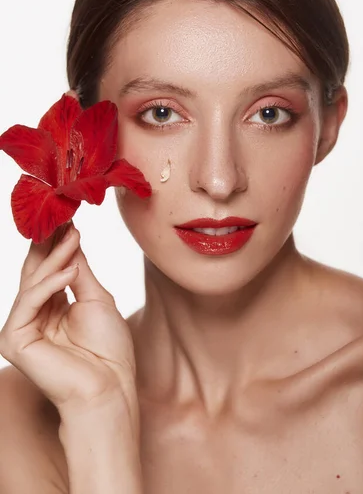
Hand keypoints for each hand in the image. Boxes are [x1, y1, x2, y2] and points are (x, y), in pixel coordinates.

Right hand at [0, 222, 138, 418]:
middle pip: (36, 272)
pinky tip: (72, 270)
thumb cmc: (108, 348)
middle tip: (61, 214)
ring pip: (33, 282)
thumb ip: (78, 269)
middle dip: (49, 243)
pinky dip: (51, 284)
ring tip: (74, 235)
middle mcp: (34, 315)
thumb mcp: (95, 298)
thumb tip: (71, 237)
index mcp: (52, 307)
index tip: (68, 216)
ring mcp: (21, 328)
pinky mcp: (14, 340)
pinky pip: (29, 302)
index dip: (57, 243)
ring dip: (55, 257)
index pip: (48, 269)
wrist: (110, 386)